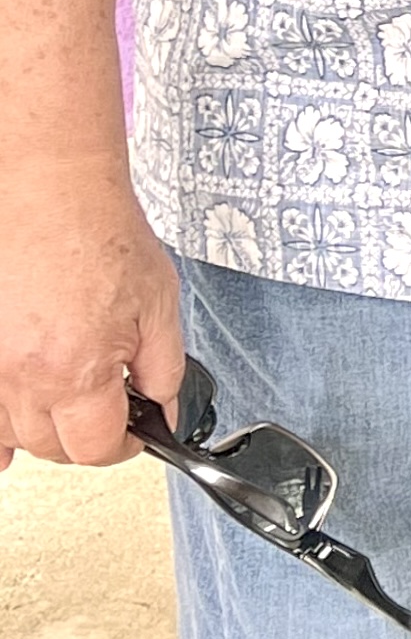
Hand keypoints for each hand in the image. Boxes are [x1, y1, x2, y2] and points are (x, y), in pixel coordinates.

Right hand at [0, 156, 185, 470]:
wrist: (51, 190)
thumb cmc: (101, 233)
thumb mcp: (159, 304)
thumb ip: (164, 369)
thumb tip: (166, 412)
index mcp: (76, 371)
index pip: (96, 448)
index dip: (126, 443)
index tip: (138, 430)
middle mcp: (22, 377)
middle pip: (53, 447)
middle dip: (87, 436)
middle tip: (111, 410)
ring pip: (13, 434)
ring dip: (45, 429)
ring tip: (71, 402)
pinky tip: (7, 445)